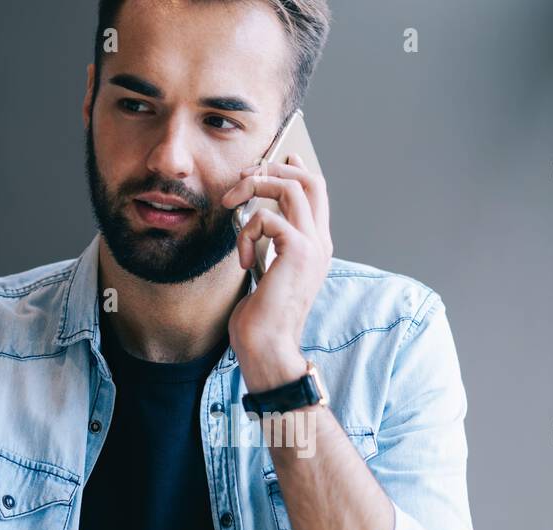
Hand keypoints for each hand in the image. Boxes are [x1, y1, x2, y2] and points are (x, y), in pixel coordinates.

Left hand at [222, 153, 333, 390]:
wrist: (267, 346)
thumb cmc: (261, 318)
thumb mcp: (265, 272)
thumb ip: (268, 245)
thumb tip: (256, 220)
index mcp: (316, 247)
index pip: (316, 193)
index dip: (296, 169)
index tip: (276, 159)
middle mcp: (320, 242)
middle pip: (310, 180)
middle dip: (274, 170)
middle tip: (244, 178)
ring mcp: (313, 246)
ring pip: (291, 188)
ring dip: (255, 188)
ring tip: (232, 205)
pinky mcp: (298, 252)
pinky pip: (268, 218)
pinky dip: (246, 232)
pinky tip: (242, 259)